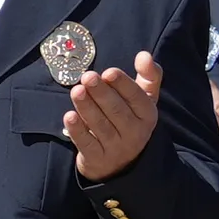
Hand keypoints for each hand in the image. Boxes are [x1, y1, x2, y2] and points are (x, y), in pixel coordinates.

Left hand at [65, 52, 162, 182]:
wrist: (122, 163)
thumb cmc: (130, 120)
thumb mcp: (144, 100)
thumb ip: (148, 76)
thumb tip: (144, 55)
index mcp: (147, 115)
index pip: (137, 98)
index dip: (123, 85)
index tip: (108, 72)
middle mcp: (135, 133)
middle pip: (117, 111)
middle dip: (102, 93)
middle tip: (87, 76)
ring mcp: (116, 148)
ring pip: (100, 126)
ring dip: (87, 107)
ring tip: (77, 90)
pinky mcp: (97, 159)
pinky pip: (87, 144)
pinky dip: (78, 130)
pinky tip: (69, 116)